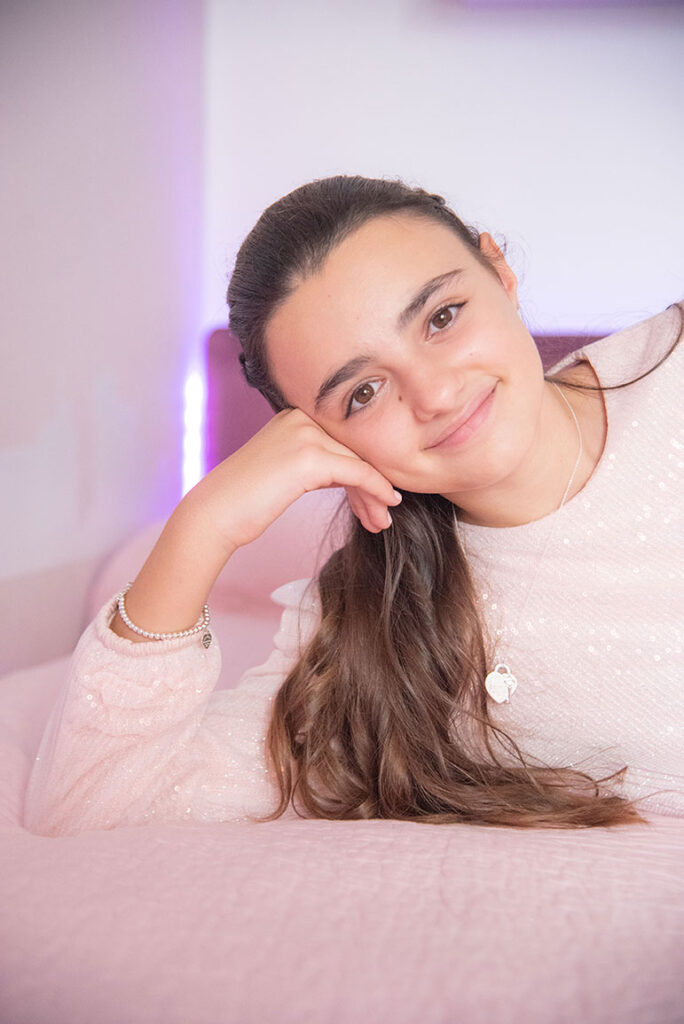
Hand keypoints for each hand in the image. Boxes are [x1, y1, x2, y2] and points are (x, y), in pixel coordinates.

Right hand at [183, 407, 401, 554]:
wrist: (214, 514)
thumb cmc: (244, 501)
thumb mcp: (285, 470)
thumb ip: (316, 462)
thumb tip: (354, 474)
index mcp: (294, 414)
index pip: (343, 439)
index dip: (363, 470)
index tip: (375, 498)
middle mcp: (300, 416)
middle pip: (354, 449)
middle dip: (372, 484)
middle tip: (383, 514)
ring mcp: (305, 433)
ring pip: (360, 461)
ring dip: (375, 494)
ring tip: (382, 521)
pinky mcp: (310, 457)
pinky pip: (358, 472)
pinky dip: (376, 490)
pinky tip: (386, 505)